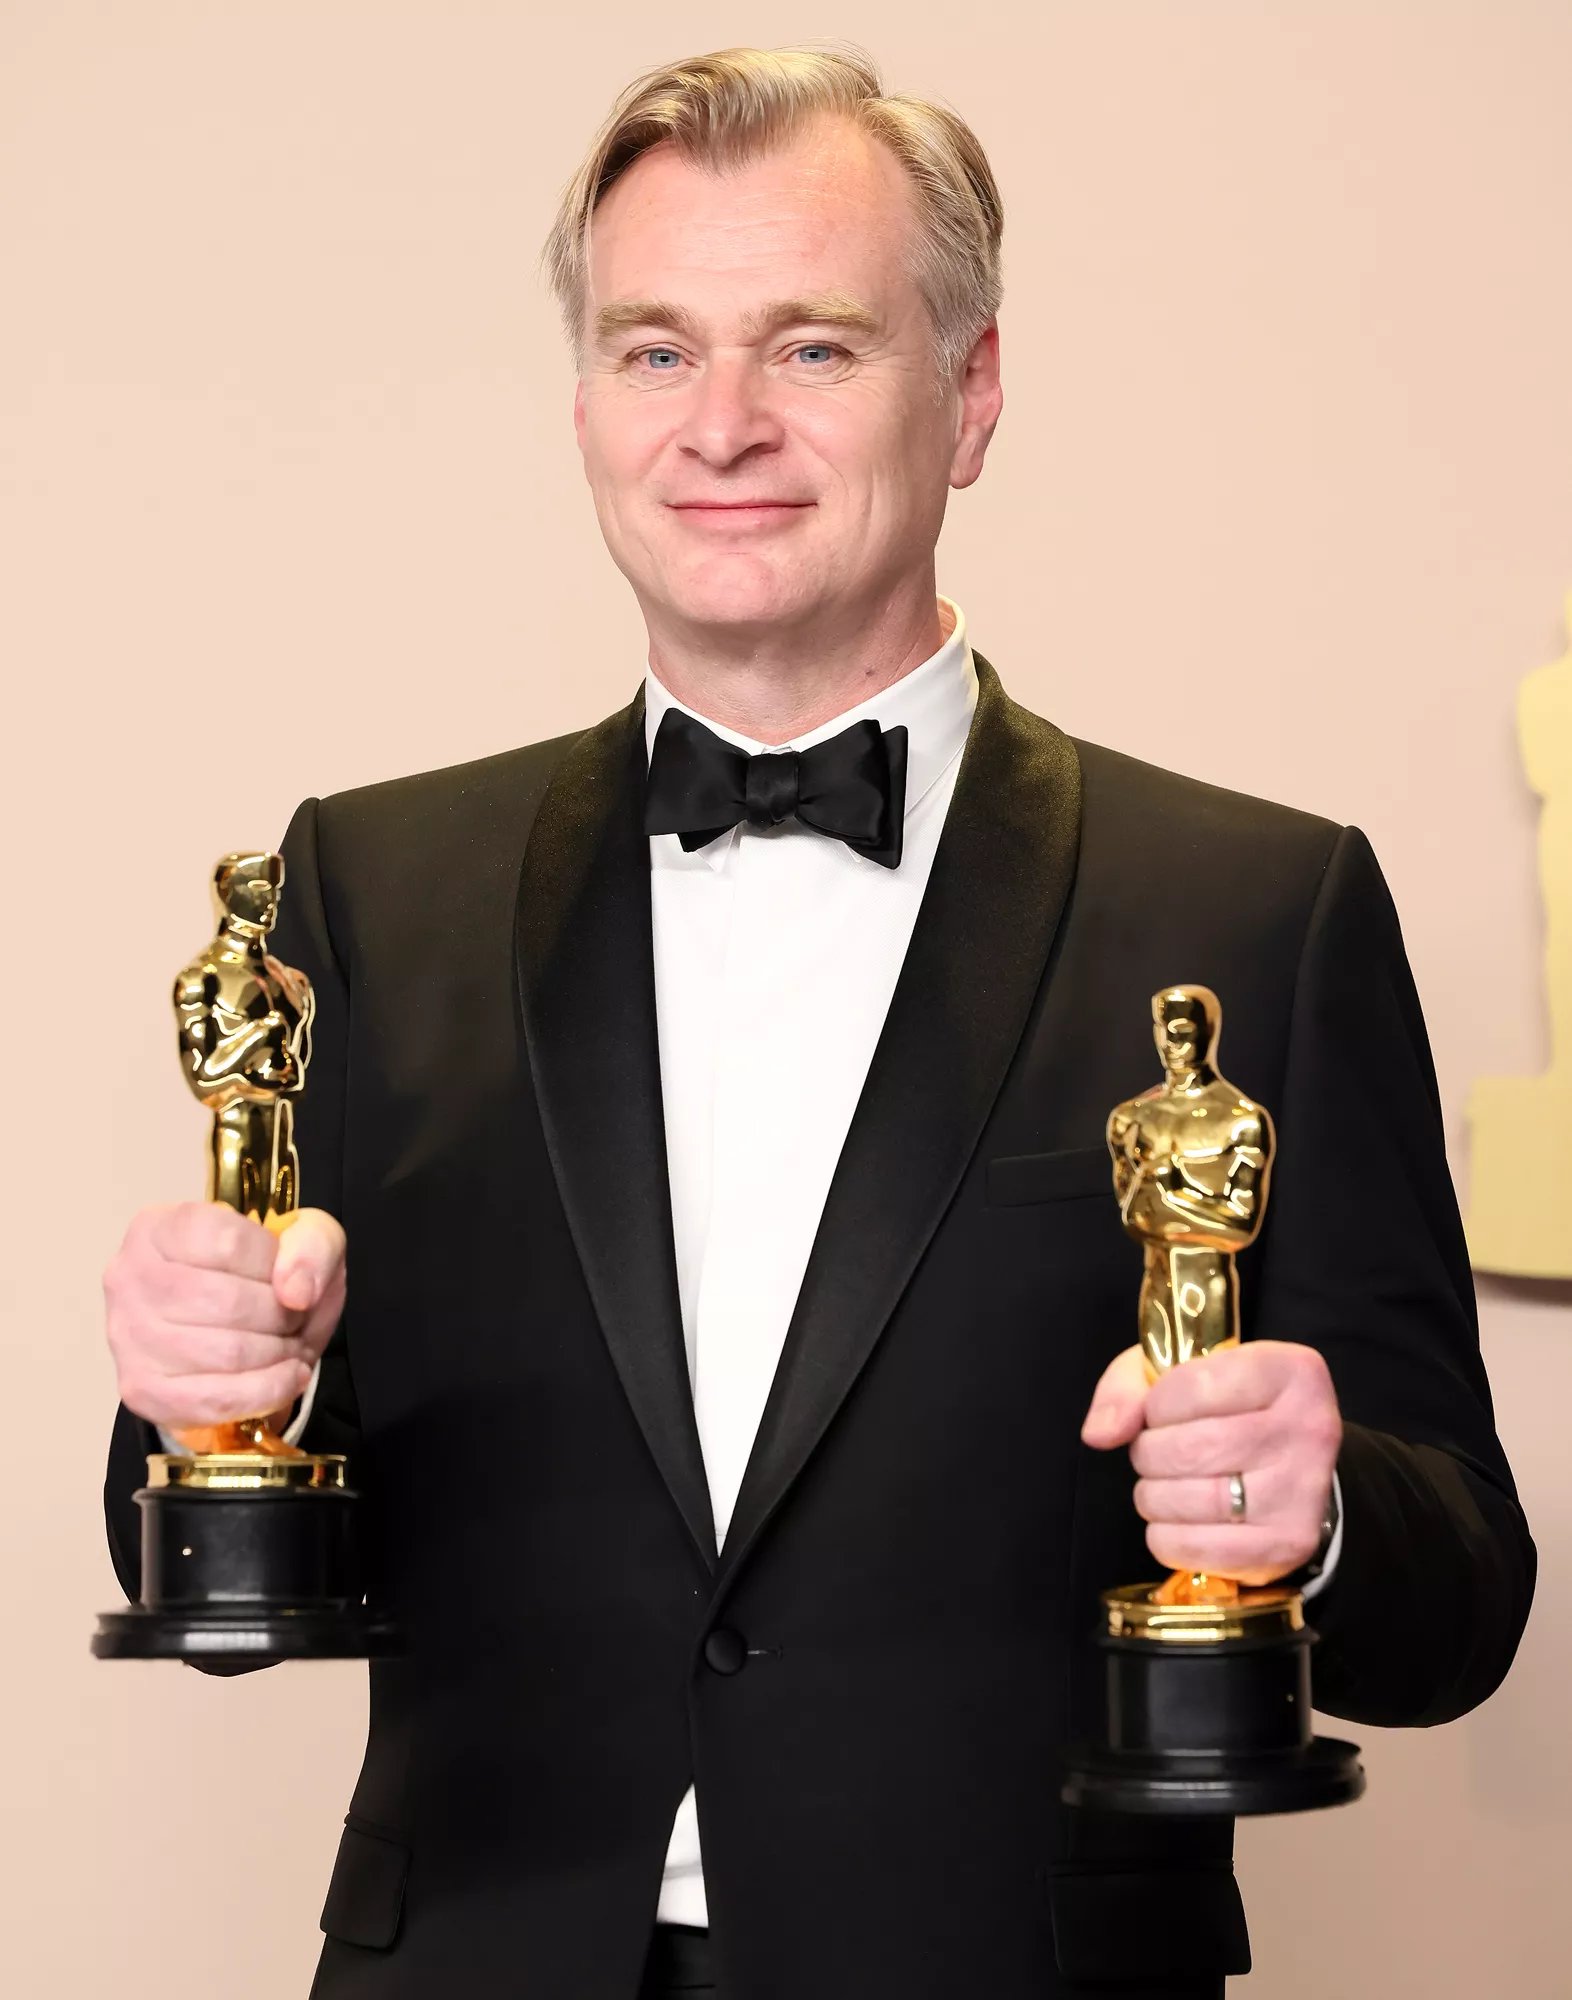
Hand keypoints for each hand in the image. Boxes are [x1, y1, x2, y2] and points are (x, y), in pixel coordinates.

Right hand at [104, 1203, 345, 1430]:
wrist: (232, 1330)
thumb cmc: (259, 1275)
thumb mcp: (299, 1236)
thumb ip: (312, 1244)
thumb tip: (297, 1292)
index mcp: (160, 1227)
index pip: (228, 1243)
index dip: (275, 1265)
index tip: (287, 1277)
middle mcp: (130, 1277)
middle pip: (229, 1303)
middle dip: (282, 1317)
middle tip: (296, 1320)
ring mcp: (129, 1337)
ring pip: (227, 1353)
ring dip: (279, 1354)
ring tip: (290, 1347)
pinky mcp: (141, 1390)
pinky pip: (216, 1400)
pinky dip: (267, 1392)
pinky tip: (287, 1378)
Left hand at [1080, 1340, 1340, 1584]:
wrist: (1288, 1466)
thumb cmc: (1227, 1409)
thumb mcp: (1178, 1373)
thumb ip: (1129, 1387)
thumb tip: (1100, 1434)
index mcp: (1289, 1371)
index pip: (1191, 1386)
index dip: (1156, 1405)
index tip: (1160, 1412)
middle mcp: (1310, 1428)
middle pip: (1188, 1448)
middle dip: (1149, 1454)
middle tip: (1156, 1454)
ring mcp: (1303, 1491)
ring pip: (1189, 1499)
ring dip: (1154, 1496)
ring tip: (1167, 1485)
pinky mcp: (1289, 1544)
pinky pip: (1196, 1547)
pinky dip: (1167, 1537)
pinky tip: (1179, 1521)